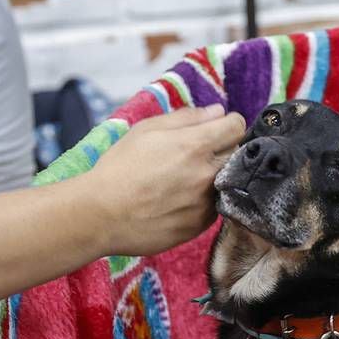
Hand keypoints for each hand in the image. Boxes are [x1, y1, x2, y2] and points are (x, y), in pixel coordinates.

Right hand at [86, 104, 244, 256]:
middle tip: (193, 155)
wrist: (101, 214)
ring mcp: (205, 203)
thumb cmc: (119, 168)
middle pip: (235, 155)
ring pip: (224, 182)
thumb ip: (187, 118)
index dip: (226, 124)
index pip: (237, 126)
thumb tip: (217, 112)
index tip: (215, 129)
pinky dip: (201, 201)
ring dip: (211, 177)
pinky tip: (175, 200)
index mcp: (195, 145)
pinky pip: (212, 207)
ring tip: (180, 181)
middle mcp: (206, 175)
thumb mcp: (146, 130)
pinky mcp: (199, 226)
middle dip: (220, 150)